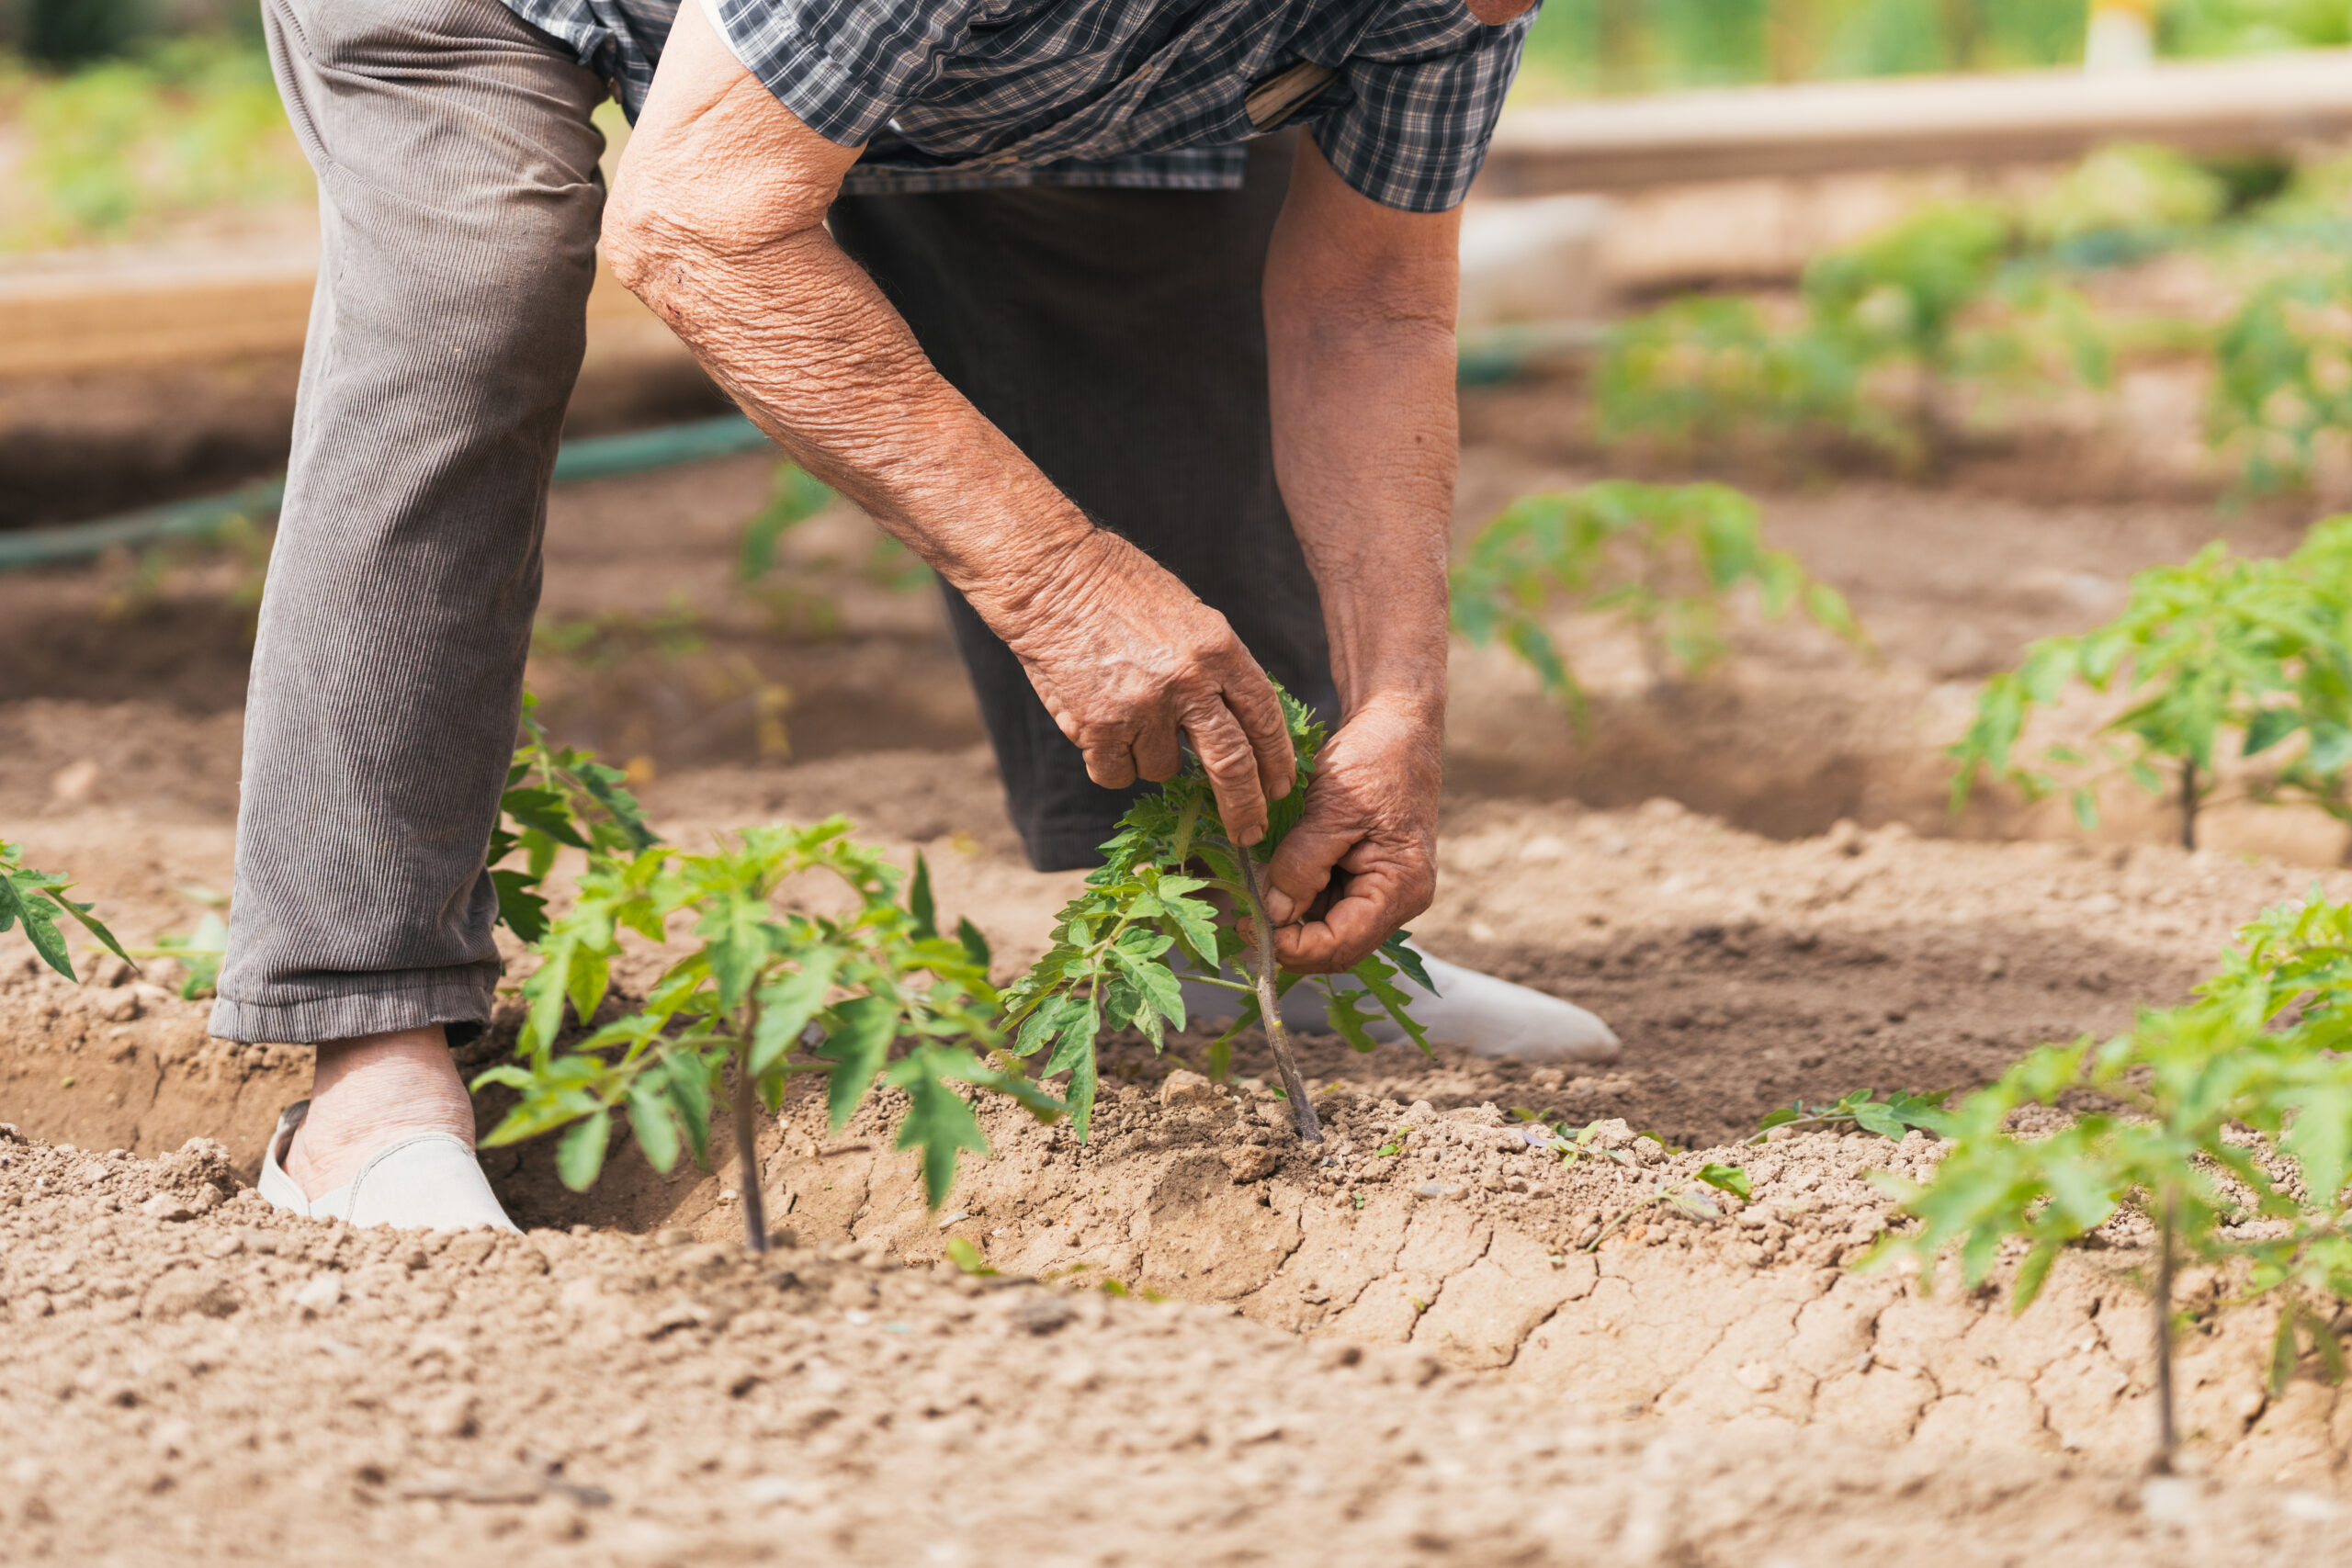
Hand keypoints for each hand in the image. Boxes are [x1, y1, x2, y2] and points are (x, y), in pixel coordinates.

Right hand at [996, 529, 1295, 845]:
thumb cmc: (1117, 588)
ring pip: (1163, 770)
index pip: (1264, 717)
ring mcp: (1144, 707)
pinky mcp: (1100, 727)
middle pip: (1232, 763)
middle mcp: (1189, 681)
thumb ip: (1214, 669)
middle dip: (1245, 806)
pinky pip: (1116, 773)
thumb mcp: (1187, 616)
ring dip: (1149, 757)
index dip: (1276, 760)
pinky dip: (1109, 762)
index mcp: (1219, 648)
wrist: (1050, 574)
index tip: (1279, 787)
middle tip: (1250, 832)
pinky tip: (1098, 726)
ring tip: (1126, 713)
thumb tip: (1234, 727)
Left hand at [1260, 695, 1440, 971]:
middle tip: (1241, 917)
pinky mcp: (1366, 874)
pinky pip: (1328, 901)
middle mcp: (1399, 898)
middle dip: (1289, 937)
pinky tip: (1273, 876)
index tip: (1249, 925)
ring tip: (1252, 891)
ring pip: (1327, 927)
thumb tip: (1273, 914)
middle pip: (1336, 945)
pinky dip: (1298, 895)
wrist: (1396, 721)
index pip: (1342, 944)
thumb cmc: (1374, 758)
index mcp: (1401, 887)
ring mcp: (1383, 888)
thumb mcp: (1332, 810)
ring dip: (1290, 917)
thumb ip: (1301, 865)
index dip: (1293, 947)